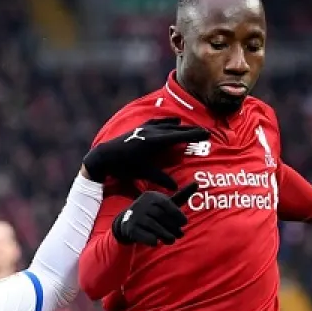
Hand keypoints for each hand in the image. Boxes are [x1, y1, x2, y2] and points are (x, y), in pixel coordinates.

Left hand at [82, 117, 209, 188]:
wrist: (105, 155)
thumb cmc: (124, 166)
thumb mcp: (143, 173)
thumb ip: (159, 178)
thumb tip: (174, 188)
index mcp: (154, 142)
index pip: (178, 137)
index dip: (193, 135)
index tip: (206, 134)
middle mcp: (151, 132)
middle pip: (176, 129)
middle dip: (191, 130)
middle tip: (206, 132)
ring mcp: (145, 128)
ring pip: (167, 125)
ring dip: (180, 127)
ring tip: (191, 128)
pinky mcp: (140, 128)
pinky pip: (158, 122)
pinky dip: (167, 122)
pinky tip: (172, 122)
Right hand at [111, 182, 196, 246]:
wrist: (128, 222)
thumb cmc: (153, 212)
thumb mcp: (166, 203)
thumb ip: (181, 195)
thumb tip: (196, 183)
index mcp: (151, 196)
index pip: (166, 204)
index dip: (177, 214)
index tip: (185, 222)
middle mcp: (142, 204)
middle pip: (161, 216)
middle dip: (173, 226)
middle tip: (180, 234)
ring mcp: (135, 216)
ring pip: (153, 226)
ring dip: (165, 235)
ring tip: (172, 240)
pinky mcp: (130, 228)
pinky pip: (144, 235)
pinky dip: (152, 240)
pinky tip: (156, 242)